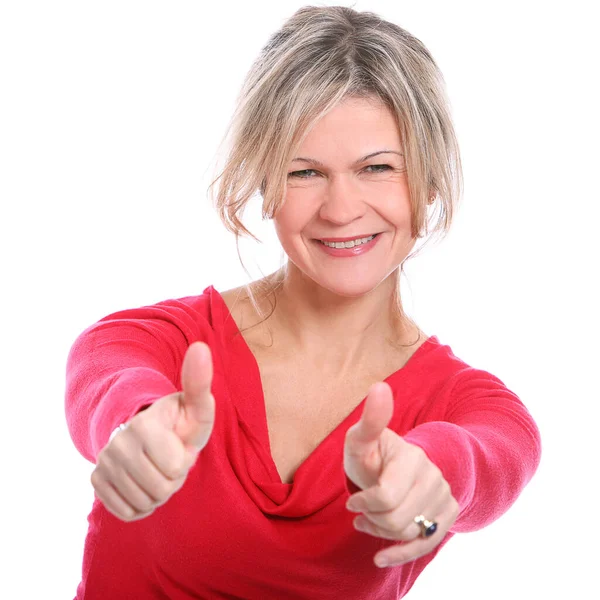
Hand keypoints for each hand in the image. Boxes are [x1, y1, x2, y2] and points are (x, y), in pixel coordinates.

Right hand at [90, 341, 215, 521]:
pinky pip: (128, 513)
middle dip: (173, 479)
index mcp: (142, 425)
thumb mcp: (196, 406)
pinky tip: (144, 482)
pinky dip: (142, 504)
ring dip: (159, 492)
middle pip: (161, 489)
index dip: (184, 460)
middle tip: (169, 459)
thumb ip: (199, 382)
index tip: (178, 444)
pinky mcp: (96, 481)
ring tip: (157, 467)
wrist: (152, 434)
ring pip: (145, 503)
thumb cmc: (181, 422)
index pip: (176, 468)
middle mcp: (116, 444)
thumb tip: (201, 346)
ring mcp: (103, 464)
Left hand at [343, 381, 458, 567]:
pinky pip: (428, 544)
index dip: (363, 504)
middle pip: (397, 519)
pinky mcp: (449, 513)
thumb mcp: (362, 439)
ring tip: (370, 521)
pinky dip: (402, 554)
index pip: (387, 497)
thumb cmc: (372, 454)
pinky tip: (382, 557)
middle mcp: (433, 475)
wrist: (396, 466)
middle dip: (373, 520)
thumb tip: (380, 385)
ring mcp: (444, 495)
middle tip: (360, 513)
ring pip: (410, 533)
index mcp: (411, 456)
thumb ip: (371, 420)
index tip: (352, 502)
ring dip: (383, 534)